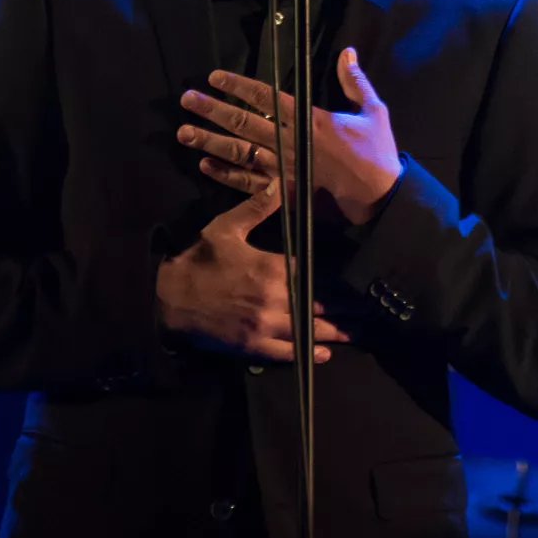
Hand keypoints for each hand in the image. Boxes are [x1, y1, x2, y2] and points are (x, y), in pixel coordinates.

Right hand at [155, 185, 349, 362]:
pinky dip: (306, 353)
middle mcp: (274, 298)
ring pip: (308, 329)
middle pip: (318, 304)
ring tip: (358, 333)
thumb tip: (281, 184)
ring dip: (335, 332)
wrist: (168, 297)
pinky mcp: (252, 345)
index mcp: (271, 267)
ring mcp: (264, 325)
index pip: (314, 272)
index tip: (358, 278)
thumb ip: (258, 208)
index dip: (337, 277)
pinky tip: (324, 354)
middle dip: (345, 308)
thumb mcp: (226, 227)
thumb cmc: (198, 259)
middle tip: (370, 310)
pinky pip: (286, 352)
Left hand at [178, 48, 400, 226]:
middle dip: (213, 110)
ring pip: (240, 153)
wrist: (379, 195)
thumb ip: (354, 81)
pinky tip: (204, 165)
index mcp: (311, 122)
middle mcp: (291, 144)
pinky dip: (225, 175)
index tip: (215, 76)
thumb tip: (347, 52)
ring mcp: (284, 170)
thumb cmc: (376, 150)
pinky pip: (249, 184)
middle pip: (244, 124)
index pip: (268, 98)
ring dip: (210, 142)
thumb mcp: (372, 110)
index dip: (239, 86)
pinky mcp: (283, 191)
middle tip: (186, 98)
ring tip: (184, 132)